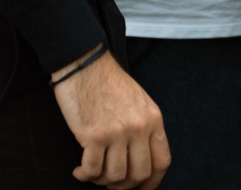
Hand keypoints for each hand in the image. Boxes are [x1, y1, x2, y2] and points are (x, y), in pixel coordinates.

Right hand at [52, 46, 169, 188]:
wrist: (86, 63)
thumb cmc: (108, 83)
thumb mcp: (138, 102)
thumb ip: (144, 128)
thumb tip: (140, 161)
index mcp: (153, 118)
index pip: (162, 162)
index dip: (152, 183)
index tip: (141, 189)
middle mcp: (139, 127)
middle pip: (139, 175)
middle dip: (123, 185)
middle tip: (109, 181)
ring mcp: (118, 132)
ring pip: (115, 177)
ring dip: (101, 180)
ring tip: (92, 171)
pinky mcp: (95, 135)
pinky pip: (92, 171)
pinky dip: (84, 175)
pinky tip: (79, 169)